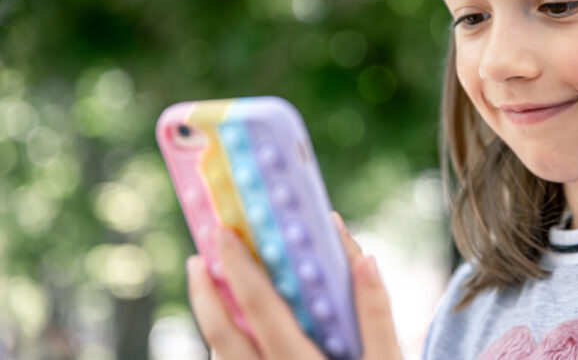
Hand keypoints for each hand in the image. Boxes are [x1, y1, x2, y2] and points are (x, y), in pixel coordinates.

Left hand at [186, 212, 402, 359]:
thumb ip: (375, 312)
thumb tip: (363, 257)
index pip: (260, 307)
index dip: (238, 268)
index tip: (223, 234)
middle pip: (222, 333)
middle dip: (206, 291)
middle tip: (198, 256)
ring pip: (221, 357)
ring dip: (211, 318)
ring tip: (208, 284)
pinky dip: (225, 346)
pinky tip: (232, 329)